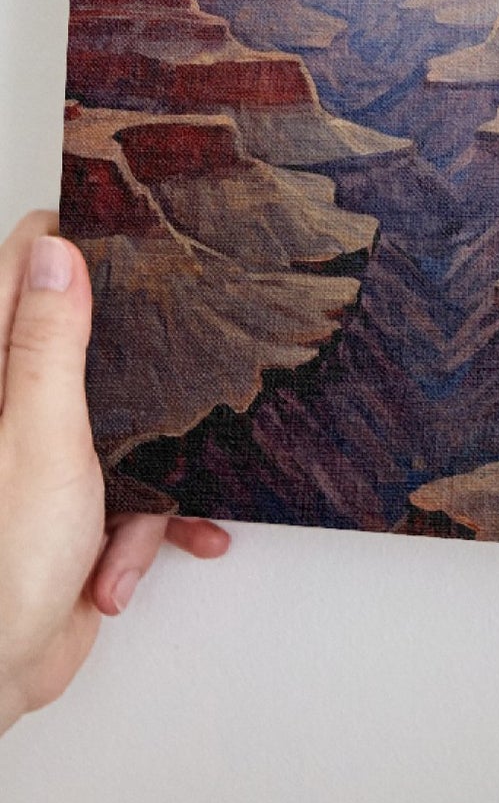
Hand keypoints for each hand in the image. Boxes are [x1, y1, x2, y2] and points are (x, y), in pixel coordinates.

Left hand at [0, 211, 228, 734]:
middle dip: (139, 369)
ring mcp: (40, 459)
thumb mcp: (40, 438)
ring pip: (123, 423)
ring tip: (144, 516)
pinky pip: (132, 492)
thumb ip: (49, 345)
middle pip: (82, 344)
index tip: (126, 234)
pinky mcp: (70, 507)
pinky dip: (145, 528)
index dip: (69, 245)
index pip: (20, 272)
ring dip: (150, 475)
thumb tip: (55, 253)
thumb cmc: (0, 568)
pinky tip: (133, 562)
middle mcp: (11, 410)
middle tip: (177, 358)